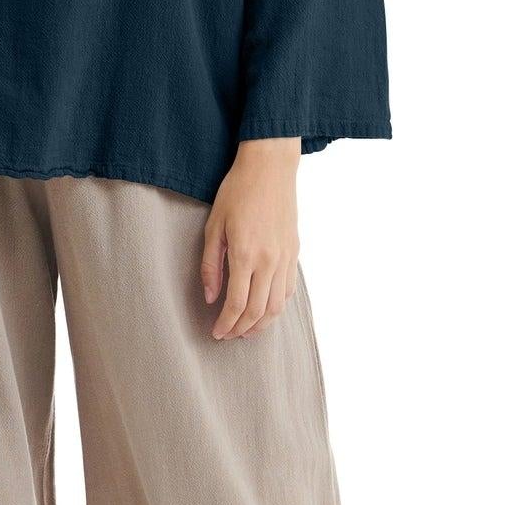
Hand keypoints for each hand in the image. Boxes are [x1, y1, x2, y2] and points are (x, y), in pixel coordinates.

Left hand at [201, 138, 300, 337]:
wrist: (270, 168)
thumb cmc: (237, 192)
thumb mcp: (214, 226)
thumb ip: (211, 265)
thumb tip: (210, 297)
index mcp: (245, 254)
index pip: (237, 304)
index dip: (226, 324)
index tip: (216, 333)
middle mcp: (269, 261)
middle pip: (258, 311)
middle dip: (241, 330)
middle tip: (228, 336)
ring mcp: (285, 258)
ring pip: (278, 306)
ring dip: (262, 324)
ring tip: (246, 330)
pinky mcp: (294, 252)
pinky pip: (288, 290)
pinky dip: (277, 306)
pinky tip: (265, 310)